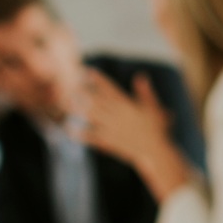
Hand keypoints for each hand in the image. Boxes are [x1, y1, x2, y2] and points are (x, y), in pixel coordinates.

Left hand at [78, 71, 191, 201]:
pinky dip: (81, 133)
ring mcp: (111, 128)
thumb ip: (145, 92)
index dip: (99, 80)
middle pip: (96, 101)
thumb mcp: (153, 107)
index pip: (110, 89)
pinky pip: (92, 136)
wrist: (154, 151)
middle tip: (71, 85)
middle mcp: (116, 115)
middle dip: (83, 92)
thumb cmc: (156, 128)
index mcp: (126, 105)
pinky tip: (70, 130)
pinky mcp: (109, 142)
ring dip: (78, 109)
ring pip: (92, 116)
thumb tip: (140, 76)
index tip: (88, 72)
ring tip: (66, 103)